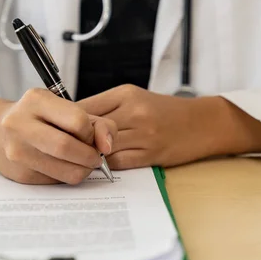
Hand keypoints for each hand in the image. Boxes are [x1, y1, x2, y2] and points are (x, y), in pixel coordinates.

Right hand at [0, 89, 116, 184]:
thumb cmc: (41, 118)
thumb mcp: (69, 110)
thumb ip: (98, 124)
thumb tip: (108, 147)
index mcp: (36, 100)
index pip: (77, 120)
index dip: (91, 132)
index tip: (90, 136)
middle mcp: (20, 123)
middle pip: (67, 147)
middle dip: (90, 156)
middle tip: (95, 157)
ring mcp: (16, 150)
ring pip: (66, 171)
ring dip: (83, 170)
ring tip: (82, 162)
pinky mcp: (19, 173)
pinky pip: (56, 182)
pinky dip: (68, 176)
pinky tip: (64, 166)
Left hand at [78, 84, 260, 169]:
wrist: (202, 123)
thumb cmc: (167, 111)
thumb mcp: (136, 98)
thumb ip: (107, 107)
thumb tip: (72, 120)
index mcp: (126, 94)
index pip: (84, 107)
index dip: (67, 121)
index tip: (58, 130)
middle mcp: (134, 111)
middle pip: (89, 128)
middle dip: (74, 140)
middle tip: (64, 148)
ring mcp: (143, 134)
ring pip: (101, 147)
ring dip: (89, 155)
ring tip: (80, 158)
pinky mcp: (151, 154)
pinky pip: (118, 162)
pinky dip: (106, 165)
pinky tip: (101, 165)